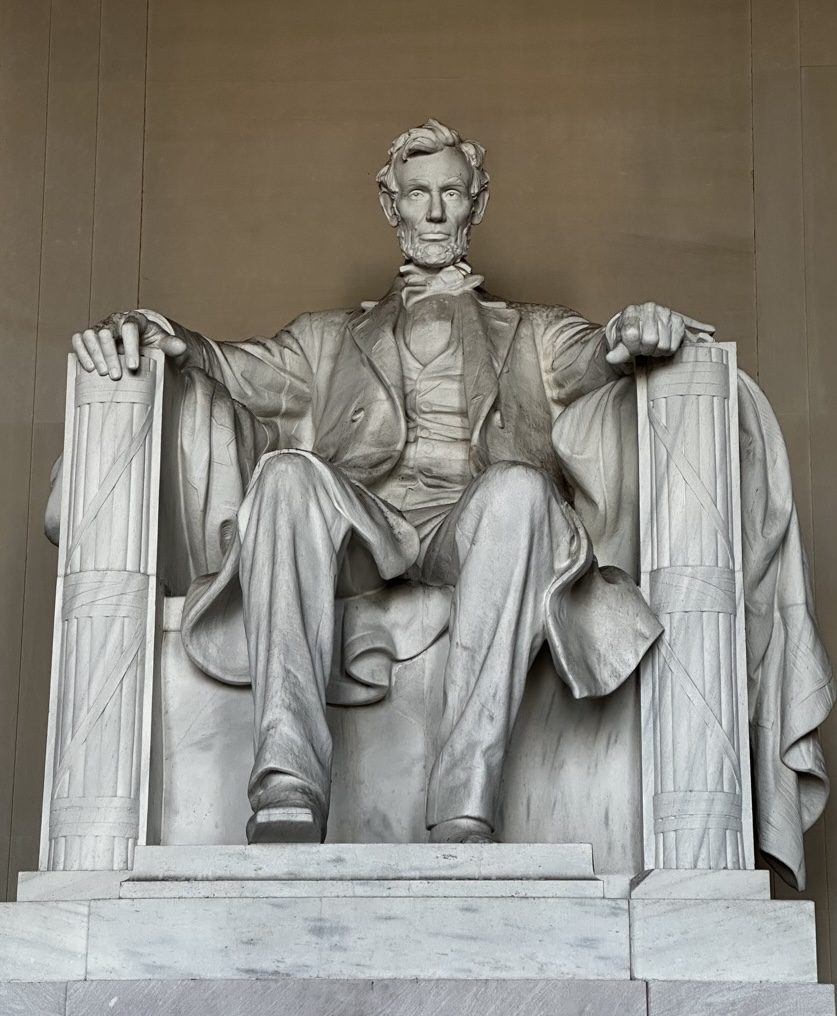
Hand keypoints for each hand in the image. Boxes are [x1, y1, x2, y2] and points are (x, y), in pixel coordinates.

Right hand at [71, 311, 187, 379]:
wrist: (141, 342)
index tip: (133, 366)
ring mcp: (100, 328)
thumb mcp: (163, 343)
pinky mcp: (90, 337)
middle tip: (116, 375)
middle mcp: (115, 321)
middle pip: (106, 332)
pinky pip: (79, 340)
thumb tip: (181, 347)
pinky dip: (81, 352)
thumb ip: (171, 345)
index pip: (130, 328)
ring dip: (95, 355)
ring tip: (103, 373)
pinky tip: (89, 368)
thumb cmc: (152, 342)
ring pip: (90, 335)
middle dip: (110, 354)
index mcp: (135, 320)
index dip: (130, 346)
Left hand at [605, 303, 709, 365]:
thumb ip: (617, 352)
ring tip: (652, 346)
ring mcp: (665, 312)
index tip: (631, 347)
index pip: (632, 335)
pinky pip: (675, 345)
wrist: (642, 330)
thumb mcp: (620, 345)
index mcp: (631, 312)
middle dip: (645, 349)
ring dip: (657, 351)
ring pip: (663, 344)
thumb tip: (611, 358)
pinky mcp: (678, 321)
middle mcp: (649, 308)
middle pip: (650, 340)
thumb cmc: (629, 337)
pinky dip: (668, 350)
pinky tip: (662, 343)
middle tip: (643, 348)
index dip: (632, 347)